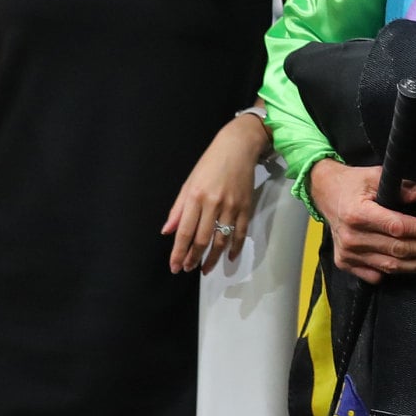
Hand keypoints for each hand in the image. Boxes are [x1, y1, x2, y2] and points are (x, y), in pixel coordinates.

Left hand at [164, 113, 271, 272]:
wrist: (238, 147)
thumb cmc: (210, 163)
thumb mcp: (189, 182)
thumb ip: (178, 209)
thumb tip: (168, 232)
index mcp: (195, 196)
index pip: (185, 232)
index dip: (179, 252)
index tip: (175, 266)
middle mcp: (213, 203)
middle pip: (202, 239)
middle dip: (194, 258)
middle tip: (188, 269)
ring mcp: (232, 206)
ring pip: (222, 239)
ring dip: (213, 257)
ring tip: (205, 269)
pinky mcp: (246, 206)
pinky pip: (241, 232)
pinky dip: (236, 247)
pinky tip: (230, 257)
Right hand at [310, 158, 415, 286]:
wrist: (324, 193)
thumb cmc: (353, 184)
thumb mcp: (374, 175)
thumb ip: (399, 186)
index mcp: (358, 214)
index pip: (398, 227)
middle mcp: (352, 237)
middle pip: (398, 249)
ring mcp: (347, 253)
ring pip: (390, 266)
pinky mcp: (345, 262)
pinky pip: (374, 275)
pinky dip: (395, 274)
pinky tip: (415, 270)